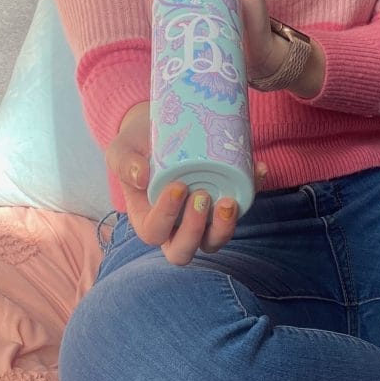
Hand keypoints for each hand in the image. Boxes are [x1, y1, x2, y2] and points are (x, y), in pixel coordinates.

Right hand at [105, 102, 264, 265]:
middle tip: (202, 196)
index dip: (167, 216)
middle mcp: (174, 228)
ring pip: (214, 241)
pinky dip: (252, 191)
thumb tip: (141, 176)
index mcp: (147, 219)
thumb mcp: (121, 150)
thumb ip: (125, 162)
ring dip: (224, 227)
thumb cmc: (135, 146)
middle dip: (195, 230)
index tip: (178, 186)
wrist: (157, 130)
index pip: (154, 232)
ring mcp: (201, 220)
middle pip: (184, 250)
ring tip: (229, 201)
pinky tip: (258, 169)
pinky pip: (240, 207)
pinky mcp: (222, 203)